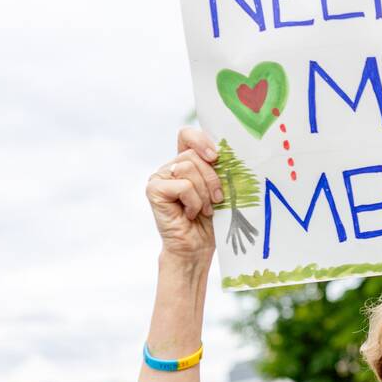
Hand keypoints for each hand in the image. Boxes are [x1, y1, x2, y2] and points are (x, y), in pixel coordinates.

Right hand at [146, 128, 222, 260]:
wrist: (197, 247)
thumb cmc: (212, 219)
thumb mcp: (221, 189)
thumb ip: (219, 169)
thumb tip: (227, 153)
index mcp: (186, 162)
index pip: (187, 135)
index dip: (201, 140)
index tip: (216, 156)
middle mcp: (170, 167)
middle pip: (193, 155)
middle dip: (212, 179)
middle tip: (217, 200)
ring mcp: (159, 177)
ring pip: (188, 168)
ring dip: (204, 193)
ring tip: (204, 209)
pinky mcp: (154, 190)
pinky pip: (183, 185)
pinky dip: (194, 201)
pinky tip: (189, 214)